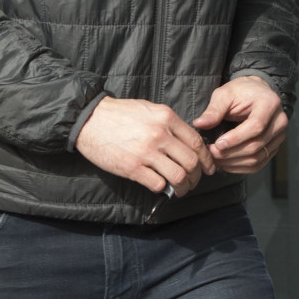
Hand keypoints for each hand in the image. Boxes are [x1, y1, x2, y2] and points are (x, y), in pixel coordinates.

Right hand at [75, 96, 215, 195]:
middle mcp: (159, 134)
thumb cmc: (119, 113)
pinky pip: (158, 184)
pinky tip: (159, 185)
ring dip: (182, 187)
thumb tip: (186, 141)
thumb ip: (169, 123)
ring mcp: (146, 152)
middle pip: (191, 162)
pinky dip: (162, 188)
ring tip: (179, 189)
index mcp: (166, 118)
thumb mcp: (149, 109)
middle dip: (196, 176)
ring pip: (178, 176)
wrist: (90, 119)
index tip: (208, 168)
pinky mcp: (133, 167)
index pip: (196, 142)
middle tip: (193, 181)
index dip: (206, 158)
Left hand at [192, 75, 287, 173]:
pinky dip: (241, 167)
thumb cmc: (239, 92)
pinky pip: (259, 163)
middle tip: (211, 153)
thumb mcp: (225, 94)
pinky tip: (225, 163)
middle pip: (257, 145)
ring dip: (234, 162)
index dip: (236, 138)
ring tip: (216, 158)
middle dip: (231, 153)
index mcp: (269, 104)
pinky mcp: (274, 147)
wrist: (256, 93)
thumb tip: (199, 124)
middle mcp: (279, 121)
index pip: (256, 126)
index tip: (217, 144)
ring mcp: (279, 136)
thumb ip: (214, 110)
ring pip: (258, 157)